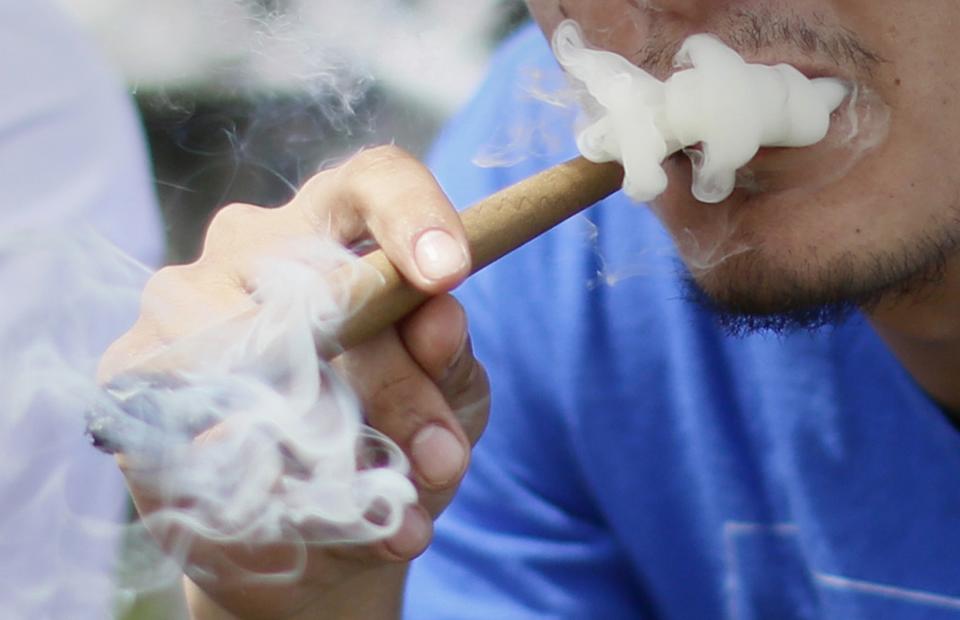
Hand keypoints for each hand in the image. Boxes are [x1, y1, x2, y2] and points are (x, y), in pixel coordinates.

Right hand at [99, 146, 490, 619]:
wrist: (318, 529)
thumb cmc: (394, 437)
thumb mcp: (445, 402)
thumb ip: (448, 363)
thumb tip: (438, 319)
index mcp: (340, 227)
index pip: (375, 183)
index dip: (412, 214)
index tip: (447, 273)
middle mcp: (255, 243)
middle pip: (324, 285)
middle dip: (393, 387)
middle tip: (437, 460)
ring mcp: (183, 297)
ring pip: (254, 350)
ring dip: (329, 444)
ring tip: (377, 503)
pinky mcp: (132, 367)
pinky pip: (193, 419)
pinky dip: (259, 476)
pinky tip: (295, 508)